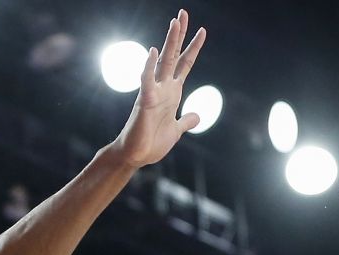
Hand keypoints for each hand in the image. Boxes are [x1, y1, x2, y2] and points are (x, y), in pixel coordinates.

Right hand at [111, 10, 206, 168]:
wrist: (136, 157)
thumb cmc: (152, 143)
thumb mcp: (176, 130)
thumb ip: (186, 121)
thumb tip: (198, 116)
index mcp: (172, 93)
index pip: (185, 64)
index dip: (194, 48)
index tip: (203, 30)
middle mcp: (163, 88)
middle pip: (174, 55)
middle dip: (180, 35)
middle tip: (183, 13)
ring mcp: (153, 92)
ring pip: (163, 62)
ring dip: (170, 42)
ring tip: (175, 22)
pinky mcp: (144, 102)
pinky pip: (146, 81)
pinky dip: (149, 66)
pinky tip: (154, 52)